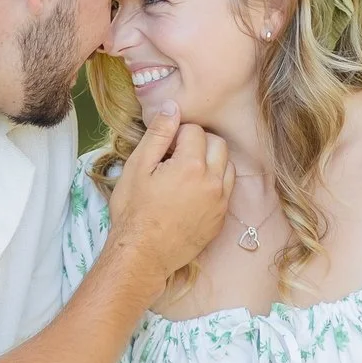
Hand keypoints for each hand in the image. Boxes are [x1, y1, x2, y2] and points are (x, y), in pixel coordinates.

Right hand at [106, 107, 231, 284]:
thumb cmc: (134, 211)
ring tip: (185, 175)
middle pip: (217, 144)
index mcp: (192, 166)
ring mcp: (220, 202)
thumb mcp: (138, 167)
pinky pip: (226, 190)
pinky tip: (192, 193)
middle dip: (198, 143)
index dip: (176, 135)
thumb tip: (172, 107)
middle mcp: (213, 182)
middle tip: (175, 158)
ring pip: (227, 166)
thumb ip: (158, 135)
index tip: (163, 151)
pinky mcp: (221, 218)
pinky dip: (214, 184)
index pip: (195, 130)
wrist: (143, 255)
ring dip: (210, 162)